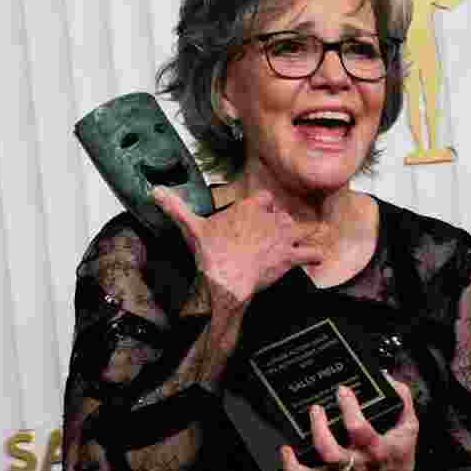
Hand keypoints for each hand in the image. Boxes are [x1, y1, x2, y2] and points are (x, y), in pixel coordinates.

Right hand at [152, 187, 326, 303]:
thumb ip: (176, 207)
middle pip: (284, 215)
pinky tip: (316, 256)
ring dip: (303, 235)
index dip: (264, 208)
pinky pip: (313, 252)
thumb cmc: (209, 253)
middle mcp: (271, 218)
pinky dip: (316, 255)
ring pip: (302, 229)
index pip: (266, 199)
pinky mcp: (290, 257)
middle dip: (280, 225)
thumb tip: (154, 190)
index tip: (259, 216)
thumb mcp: (191, 227)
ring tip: (304, 240)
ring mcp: (283, 237)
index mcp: (251, 206)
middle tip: (273, 238)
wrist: (224, 280)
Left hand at [272, 376, 418, 470]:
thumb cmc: (398, 456)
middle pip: (330, 453)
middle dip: (318, 430)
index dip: (349, 408)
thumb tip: (387, 378)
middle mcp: (355, 466)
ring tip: (286, 447)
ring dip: (294, 464)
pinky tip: (281, 467)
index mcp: (375, 450)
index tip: (342, 390)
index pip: (359, 429)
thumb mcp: (408, 427)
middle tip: (315, 409)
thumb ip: (401, 400)